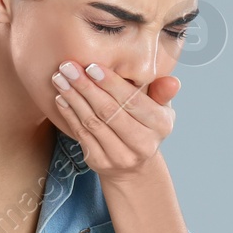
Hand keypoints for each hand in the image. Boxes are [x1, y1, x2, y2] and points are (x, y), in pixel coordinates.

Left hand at [52, 59, 178, 182]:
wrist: (133, 166)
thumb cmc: (145, 125)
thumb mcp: (159, 108)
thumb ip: (162, 93)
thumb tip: (172, 81)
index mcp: (160, 125)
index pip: (132, 101)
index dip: (111, 84)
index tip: (91, 66)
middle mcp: (143, 144)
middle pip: (109, 111)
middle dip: (86, 87)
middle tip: (68, 67)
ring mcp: (120, 156)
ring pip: (92, 122)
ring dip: (73, 98)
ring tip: (59, 78)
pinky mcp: (100, 162)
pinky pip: (81, 134)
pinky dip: (69, 114)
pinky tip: (61, 97)